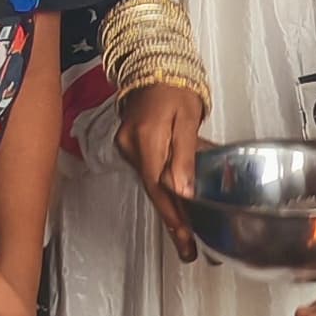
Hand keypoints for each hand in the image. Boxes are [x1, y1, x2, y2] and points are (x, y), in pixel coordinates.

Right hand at [119, 80, 202, 260]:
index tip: (186, 240)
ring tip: (186, 236)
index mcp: (147, 139)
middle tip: (188, 250)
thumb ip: (186, 154)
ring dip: (170, 208)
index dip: (174, 216)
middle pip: (154, 192)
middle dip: (173, 222)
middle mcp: (131, 147)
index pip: (160, 187)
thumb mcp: (187, 117)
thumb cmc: (174, 86)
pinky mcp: (131, 147)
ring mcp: (128, 148)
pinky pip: (149, 173)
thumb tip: (183, 190)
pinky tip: (179, 206)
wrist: (150, 65)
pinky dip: (164, 190)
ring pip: (152, 185)